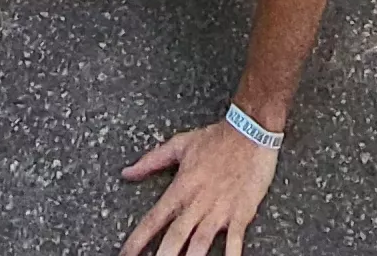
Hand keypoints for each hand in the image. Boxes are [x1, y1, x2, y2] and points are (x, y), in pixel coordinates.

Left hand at [120, 118, 281, 255]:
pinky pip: (235, 241)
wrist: (251, 132)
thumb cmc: (217, 138)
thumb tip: (126, 172)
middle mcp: (197, 203)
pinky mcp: (241, 213)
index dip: (137, 240)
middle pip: (175, 238)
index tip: (125, 255)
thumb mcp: (179, 145)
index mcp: (181, 188)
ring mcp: (219, 210)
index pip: (153, 220)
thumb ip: (151, 161)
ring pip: (201, 243)